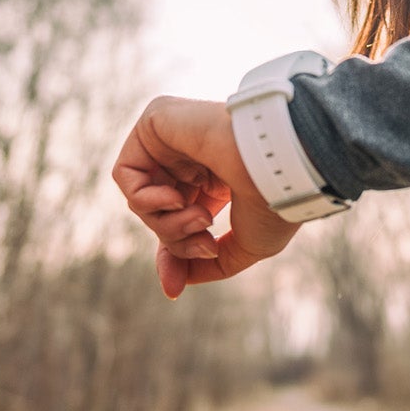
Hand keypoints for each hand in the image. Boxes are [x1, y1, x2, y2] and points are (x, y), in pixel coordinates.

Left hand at [112, 94, 299, 298]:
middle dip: (175, 240)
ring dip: (165, 223)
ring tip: (200, 219)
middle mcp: (196, 159)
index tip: (173, 289)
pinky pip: (126, 173)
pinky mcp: (158, 121)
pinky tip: (175, 198)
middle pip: (160, 214)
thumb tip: (174, 285)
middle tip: (206, 244)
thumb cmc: (276, 201)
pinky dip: (144, 198)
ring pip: (142, 198)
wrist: (282, 165)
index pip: (179, 220)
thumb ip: (208, 265)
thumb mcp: (245, 247)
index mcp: (220, 180)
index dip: (174, 254)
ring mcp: (177, 139)